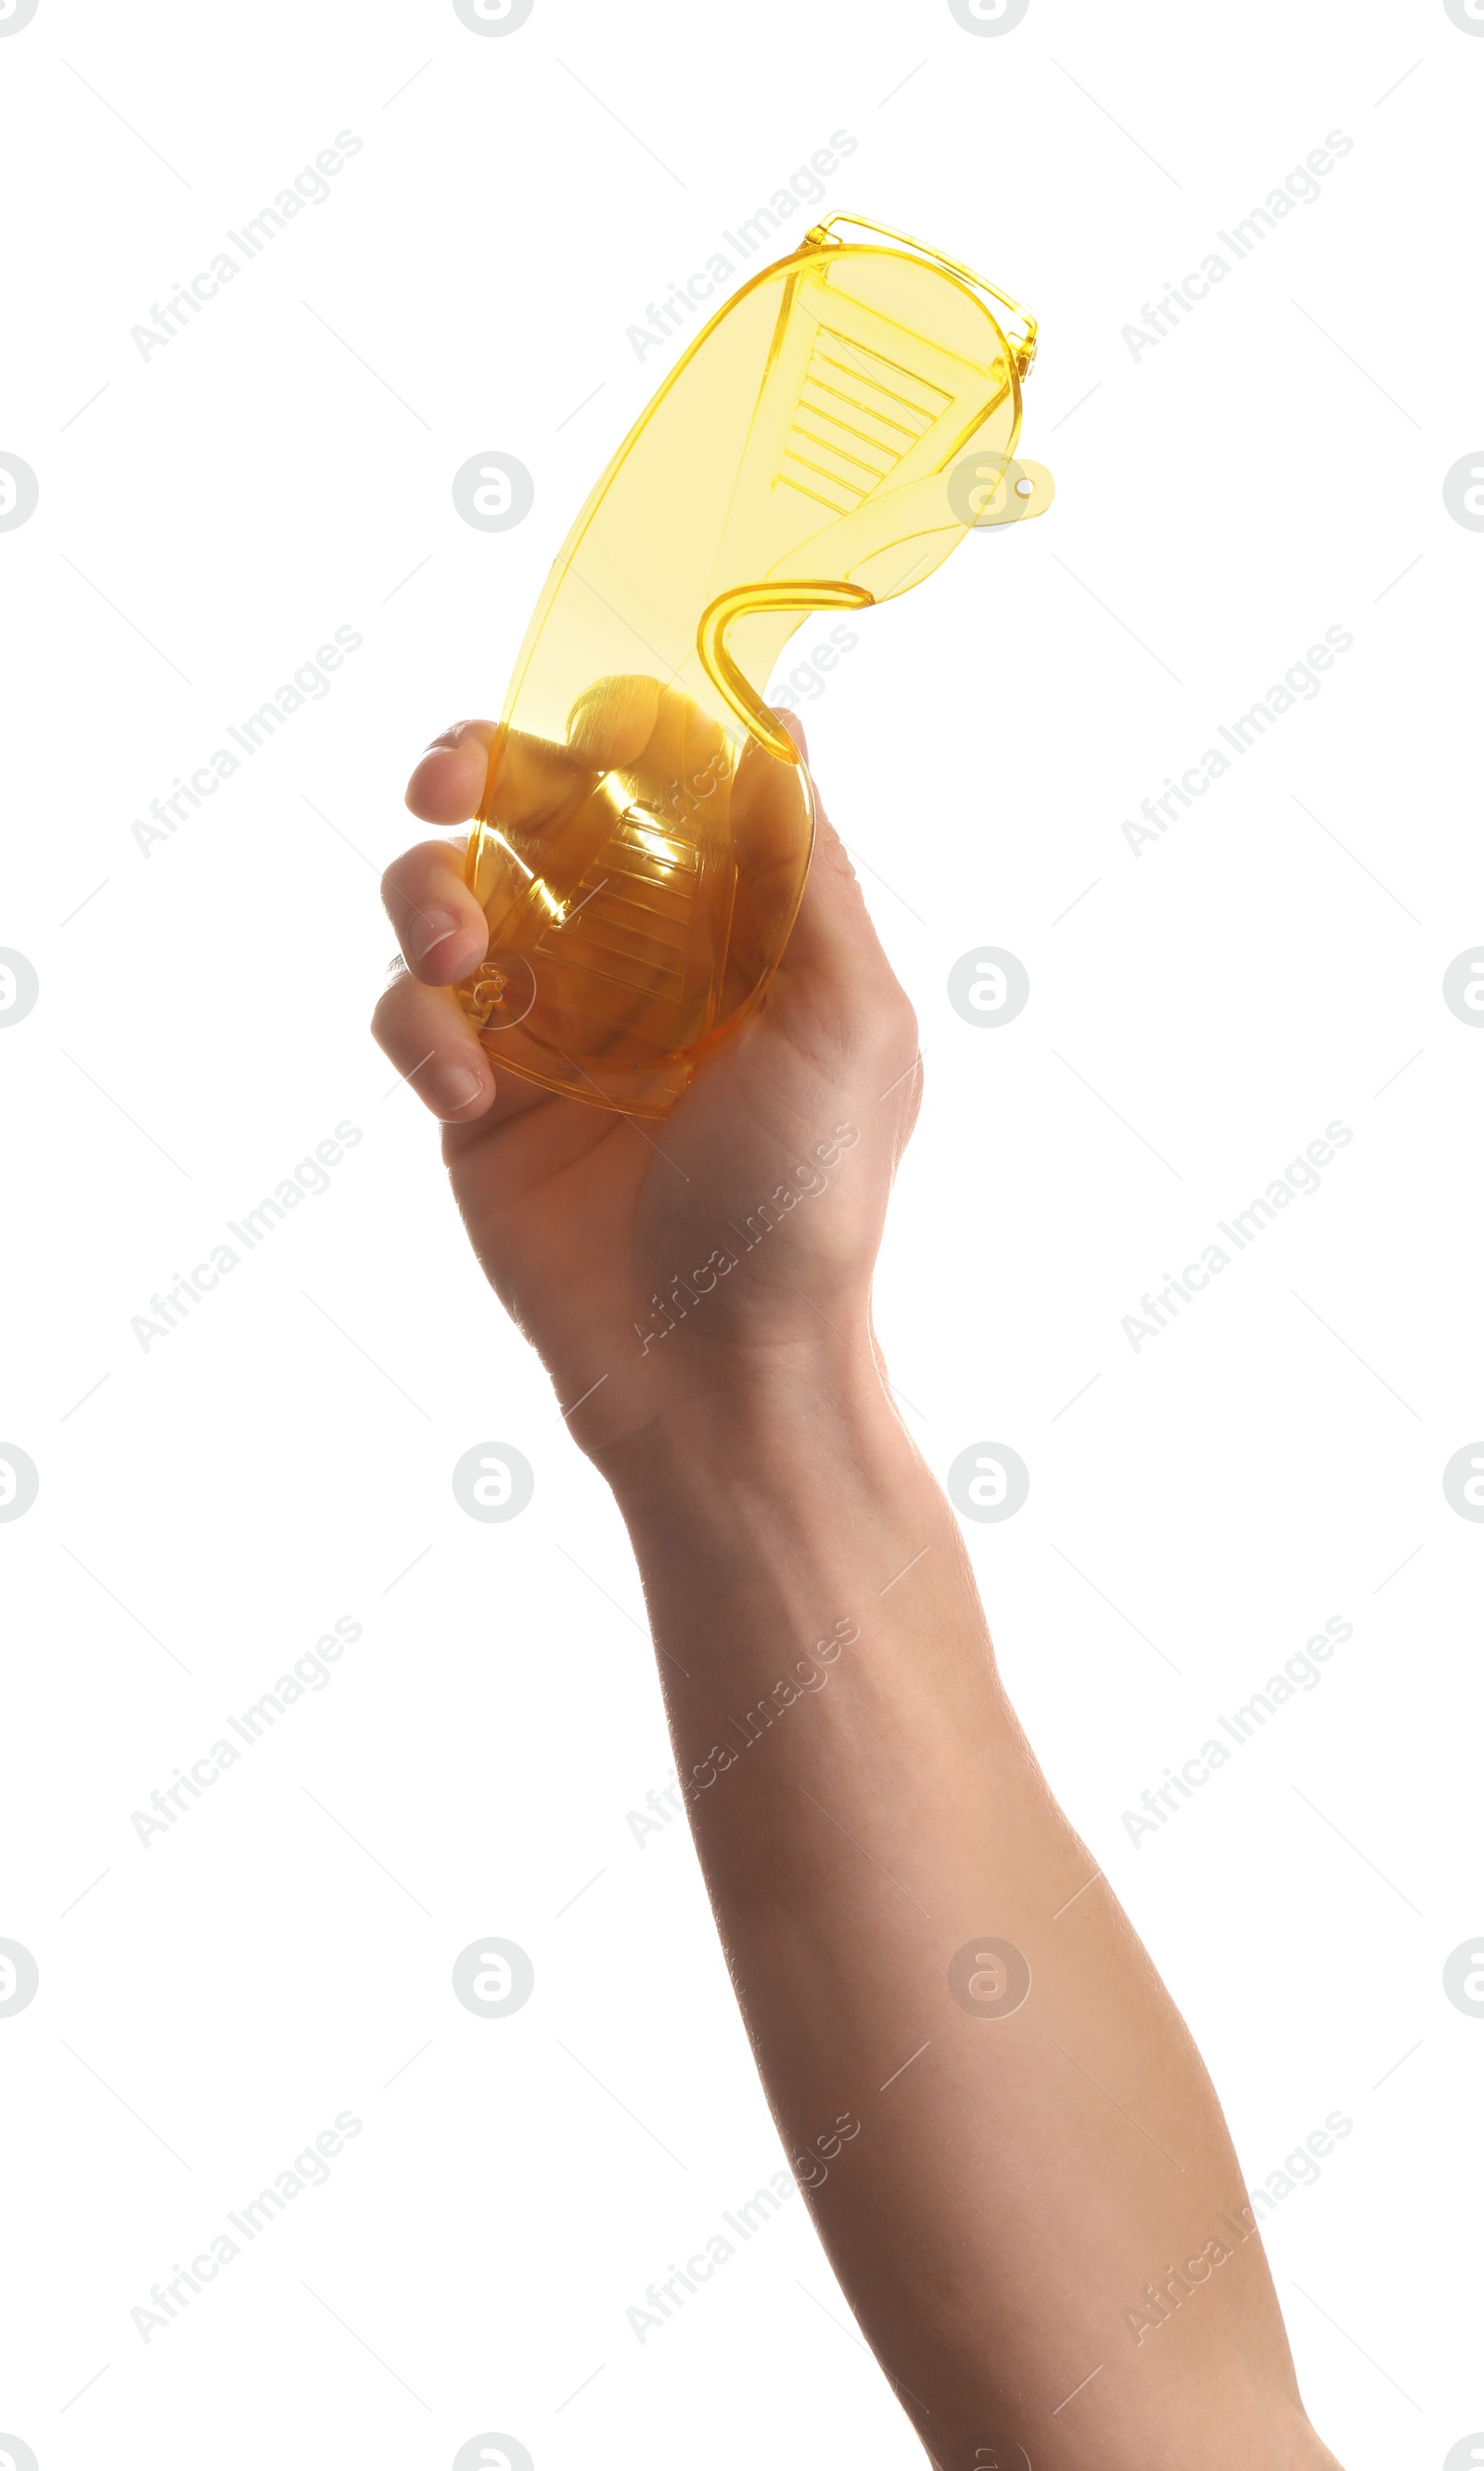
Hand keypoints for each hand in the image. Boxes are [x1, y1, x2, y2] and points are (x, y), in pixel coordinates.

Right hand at [371, 711, 920, 1465]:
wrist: (717, 1370)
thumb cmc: (807, 1199)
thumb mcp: (849, 1020)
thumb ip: (807, 868)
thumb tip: (775, 724)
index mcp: (733, 923)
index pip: (658, 778)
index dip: (617, 728)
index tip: (592, 724)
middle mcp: (636, 955)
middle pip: (531, 809)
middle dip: (477, 768)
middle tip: (443, 779)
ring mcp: (547, 1023)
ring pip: (448, 892)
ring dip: (428, 894)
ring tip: (459, 958)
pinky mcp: (475, 1098)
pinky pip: (410, 1015)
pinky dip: (419, 1032)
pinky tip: (468, 1097)